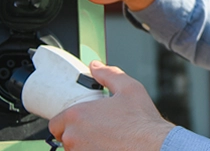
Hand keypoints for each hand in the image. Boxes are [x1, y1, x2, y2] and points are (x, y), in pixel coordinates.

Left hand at [49, 61, 174, 149]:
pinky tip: (109, 147)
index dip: (66, 121)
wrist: (154, 146)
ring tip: (105, 140)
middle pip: (64, 138)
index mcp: (78, 115)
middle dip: (77, 133)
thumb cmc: (142, 122)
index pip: (55, 123)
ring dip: (84, 145)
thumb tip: (96, 66)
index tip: (80, 121)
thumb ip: (109, 74)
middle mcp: (74, 137)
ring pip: (75, 150)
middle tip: (96, 130)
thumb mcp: (129, 88)